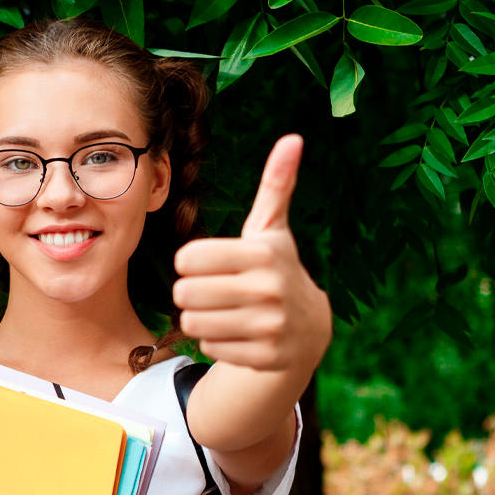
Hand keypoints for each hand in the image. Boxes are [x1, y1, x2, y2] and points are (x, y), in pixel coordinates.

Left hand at [171, 135, 331, 372]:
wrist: (308, 330)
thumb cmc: (276, 270)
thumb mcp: (272, 230)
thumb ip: (276, 185)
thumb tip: (293, 138)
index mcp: (263, 254)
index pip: (187, 259)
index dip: (190, 262)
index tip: (209, 264)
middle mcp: (269, 290)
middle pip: (186, 292)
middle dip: (190, 292)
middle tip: (211, 291)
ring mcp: (269, 327)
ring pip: (193, 322)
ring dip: (199, 317)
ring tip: (222, 311)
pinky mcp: (265, 357)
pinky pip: (209, 346)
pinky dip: (214, 340)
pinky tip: (235, 332)